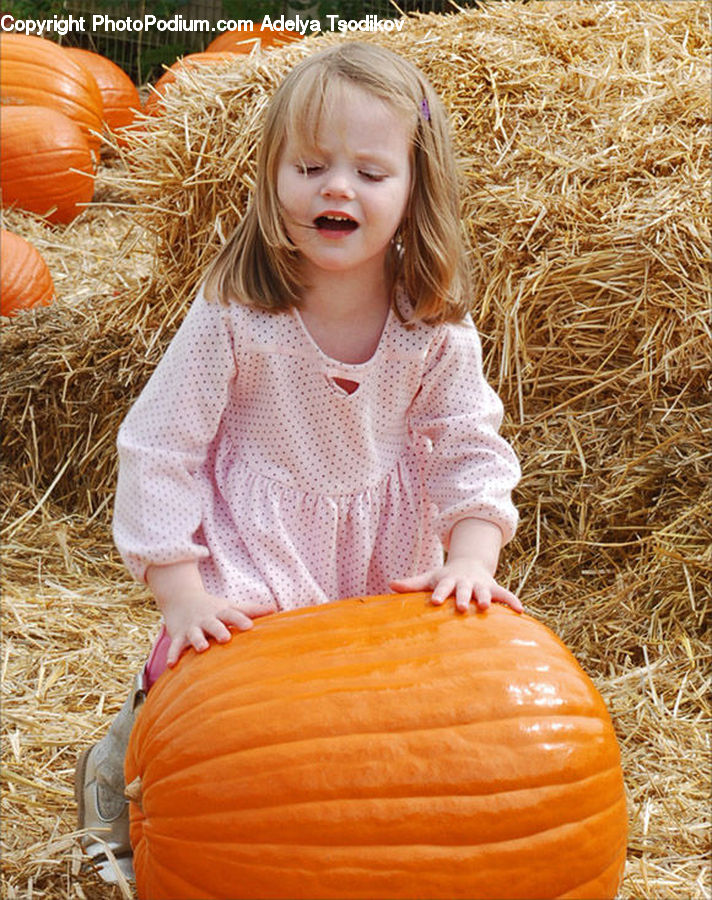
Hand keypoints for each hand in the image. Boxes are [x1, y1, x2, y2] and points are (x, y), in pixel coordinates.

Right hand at [146, 561, 260, 666]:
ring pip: (194, 634)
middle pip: (213, 624)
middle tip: (226, 638)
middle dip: (219, 630)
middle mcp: (206, 619)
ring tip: (202, 648)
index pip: (233, 614)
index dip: (241, 620)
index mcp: (221, 612)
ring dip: (197, 640)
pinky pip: (175, 646)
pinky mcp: (178, 635)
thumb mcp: (230, 606)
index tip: (250, 627)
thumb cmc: (213, 607)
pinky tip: (172, 665)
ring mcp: (191, 627)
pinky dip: (173, 654)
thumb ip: (252, 610)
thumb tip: (276, 609)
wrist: (180, 598)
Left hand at [390, 557, 521, 613]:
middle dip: (463, 597)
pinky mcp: (494, 589)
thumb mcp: (429, 578)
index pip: (442, 587)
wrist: (469, 564)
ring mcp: (481, 585)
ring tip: (486, 608)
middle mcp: (466, 582)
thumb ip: (411, 584)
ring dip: (486, 599)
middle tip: (462, 607)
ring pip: (485, 592)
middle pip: (464, 589)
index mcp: (449, 580)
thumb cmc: (445, 577)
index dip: (439, 594)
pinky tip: (521, 612)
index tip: (435, 602)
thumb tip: (390, 585)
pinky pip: (505, 595)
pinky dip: (513, 602)